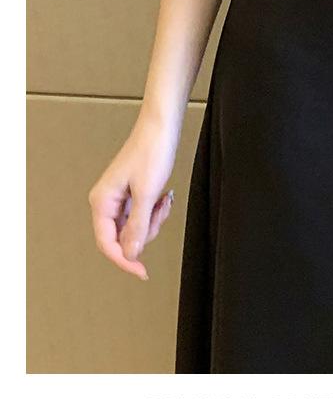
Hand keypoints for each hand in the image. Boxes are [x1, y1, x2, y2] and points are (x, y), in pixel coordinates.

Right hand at [87, 111, 180, 279]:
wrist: (162, 126)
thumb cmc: (152, 151)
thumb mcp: (147, 194)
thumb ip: (138, 227)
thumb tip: (130, 253)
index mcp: (102, 201)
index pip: (107, 244)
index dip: (125, 260)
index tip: (142, 272)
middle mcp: (106, 201)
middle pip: (123, 237)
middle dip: (146, 230)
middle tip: (161, 211)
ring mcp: (119, 197)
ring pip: (136, 227)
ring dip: (154, 219)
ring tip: (164, 199)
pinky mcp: (131, 193)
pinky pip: (142, 214)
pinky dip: (156, 210)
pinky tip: (164, 195)